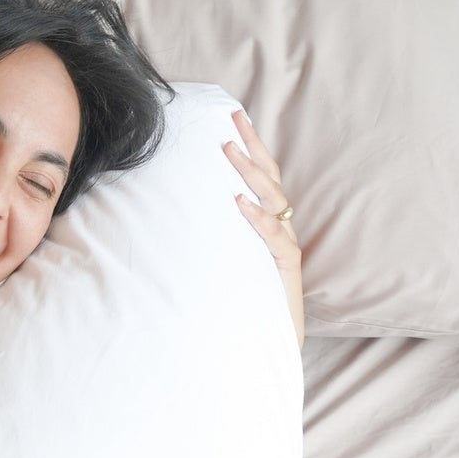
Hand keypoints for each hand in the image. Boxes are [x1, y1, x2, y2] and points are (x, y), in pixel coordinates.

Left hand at [225, 110, 304, 350]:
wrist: (265, 342)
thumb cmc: (238, 300)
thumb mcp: (221, 259)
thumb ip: (211, 232)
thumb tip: (172, 206)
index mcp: (265, 222)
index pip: (259, 175)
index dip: (250, 145)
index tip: (232, 115)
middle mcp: (279, 229)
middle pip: (269, 177)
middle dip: (252, 146)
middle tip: (233, 118)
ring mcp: (285, 247)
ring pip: (274, 201)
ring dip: (250, 175)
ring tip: (229, 152)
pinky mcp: (286, 269)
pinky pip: (274, 238)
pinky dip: (258, 219)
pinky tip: (240, 204)